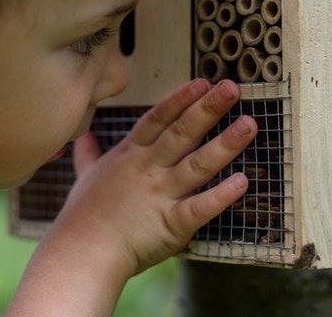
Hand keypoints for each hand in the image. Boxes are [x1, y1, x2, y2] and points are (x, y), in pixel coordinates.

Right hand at [66, 78, 254, 274]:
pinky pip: (200, 207)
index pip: (158, 119)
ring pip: (198, 164)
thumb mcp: (85, 174)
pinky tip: (242, 181)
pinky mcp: (171, 224)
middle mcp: (148, 169)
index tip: (202, 82)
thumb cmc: (83, 215)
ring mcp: (160, 195)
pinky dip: (221, 196)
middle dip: (208, 108)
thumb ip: (88, 153)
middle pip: (181, 133)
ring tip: (249, 125)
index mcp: (130, 155)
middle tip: (231, 88)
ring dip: (225, 144)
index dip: (180, 99)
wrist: (83, 250)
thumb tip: (83, 136)